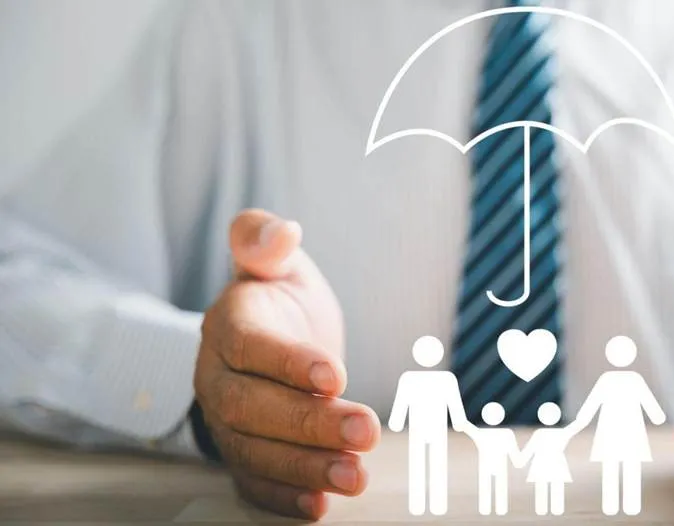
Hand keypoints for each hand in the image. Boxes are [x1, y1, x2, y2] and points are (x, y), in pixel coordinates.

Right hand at [194, 210, 380, 520]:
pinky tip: (320, 506)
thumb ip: (265, 240)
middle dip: (308, 424)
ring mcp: (225, 421)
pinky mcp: (241, 454)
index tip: (336, 377)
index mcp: (229, 324)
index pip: (249, 344)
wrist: (267, 343)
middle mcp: (218, 376)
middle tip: (366, 431)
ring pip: (254, 451)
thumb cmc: (277, 298)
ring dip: (305, 467)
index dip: (288, 362)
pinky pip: (253, 482)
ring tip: (356, 474)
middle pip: (251, 406)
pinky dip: (284, 497)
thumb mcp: (277, 263)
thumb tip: (281, 231)